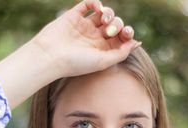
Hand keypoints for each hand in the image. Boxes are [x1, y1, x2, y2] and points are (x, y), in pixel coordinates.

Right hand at [0, 0, 139, 108]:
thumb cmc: (76, 63)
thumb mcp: (103, 62)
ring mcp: (85, 27)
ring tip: (103, 20)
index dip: (127, 33)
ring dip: (109, 13)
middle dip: (117, 25)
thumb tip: (136, 43)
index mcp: (103, 51)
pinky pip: (88, 4)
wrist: (51, 56)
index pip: (121, 38)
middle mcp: (95, 39)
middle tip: (109, 32)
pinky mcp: (74, 16)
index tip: (126, 34)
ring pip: (104, 14)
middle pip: (115, 25)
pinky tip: (97, 8)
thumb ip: (121, 53)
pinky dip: (95, 2)